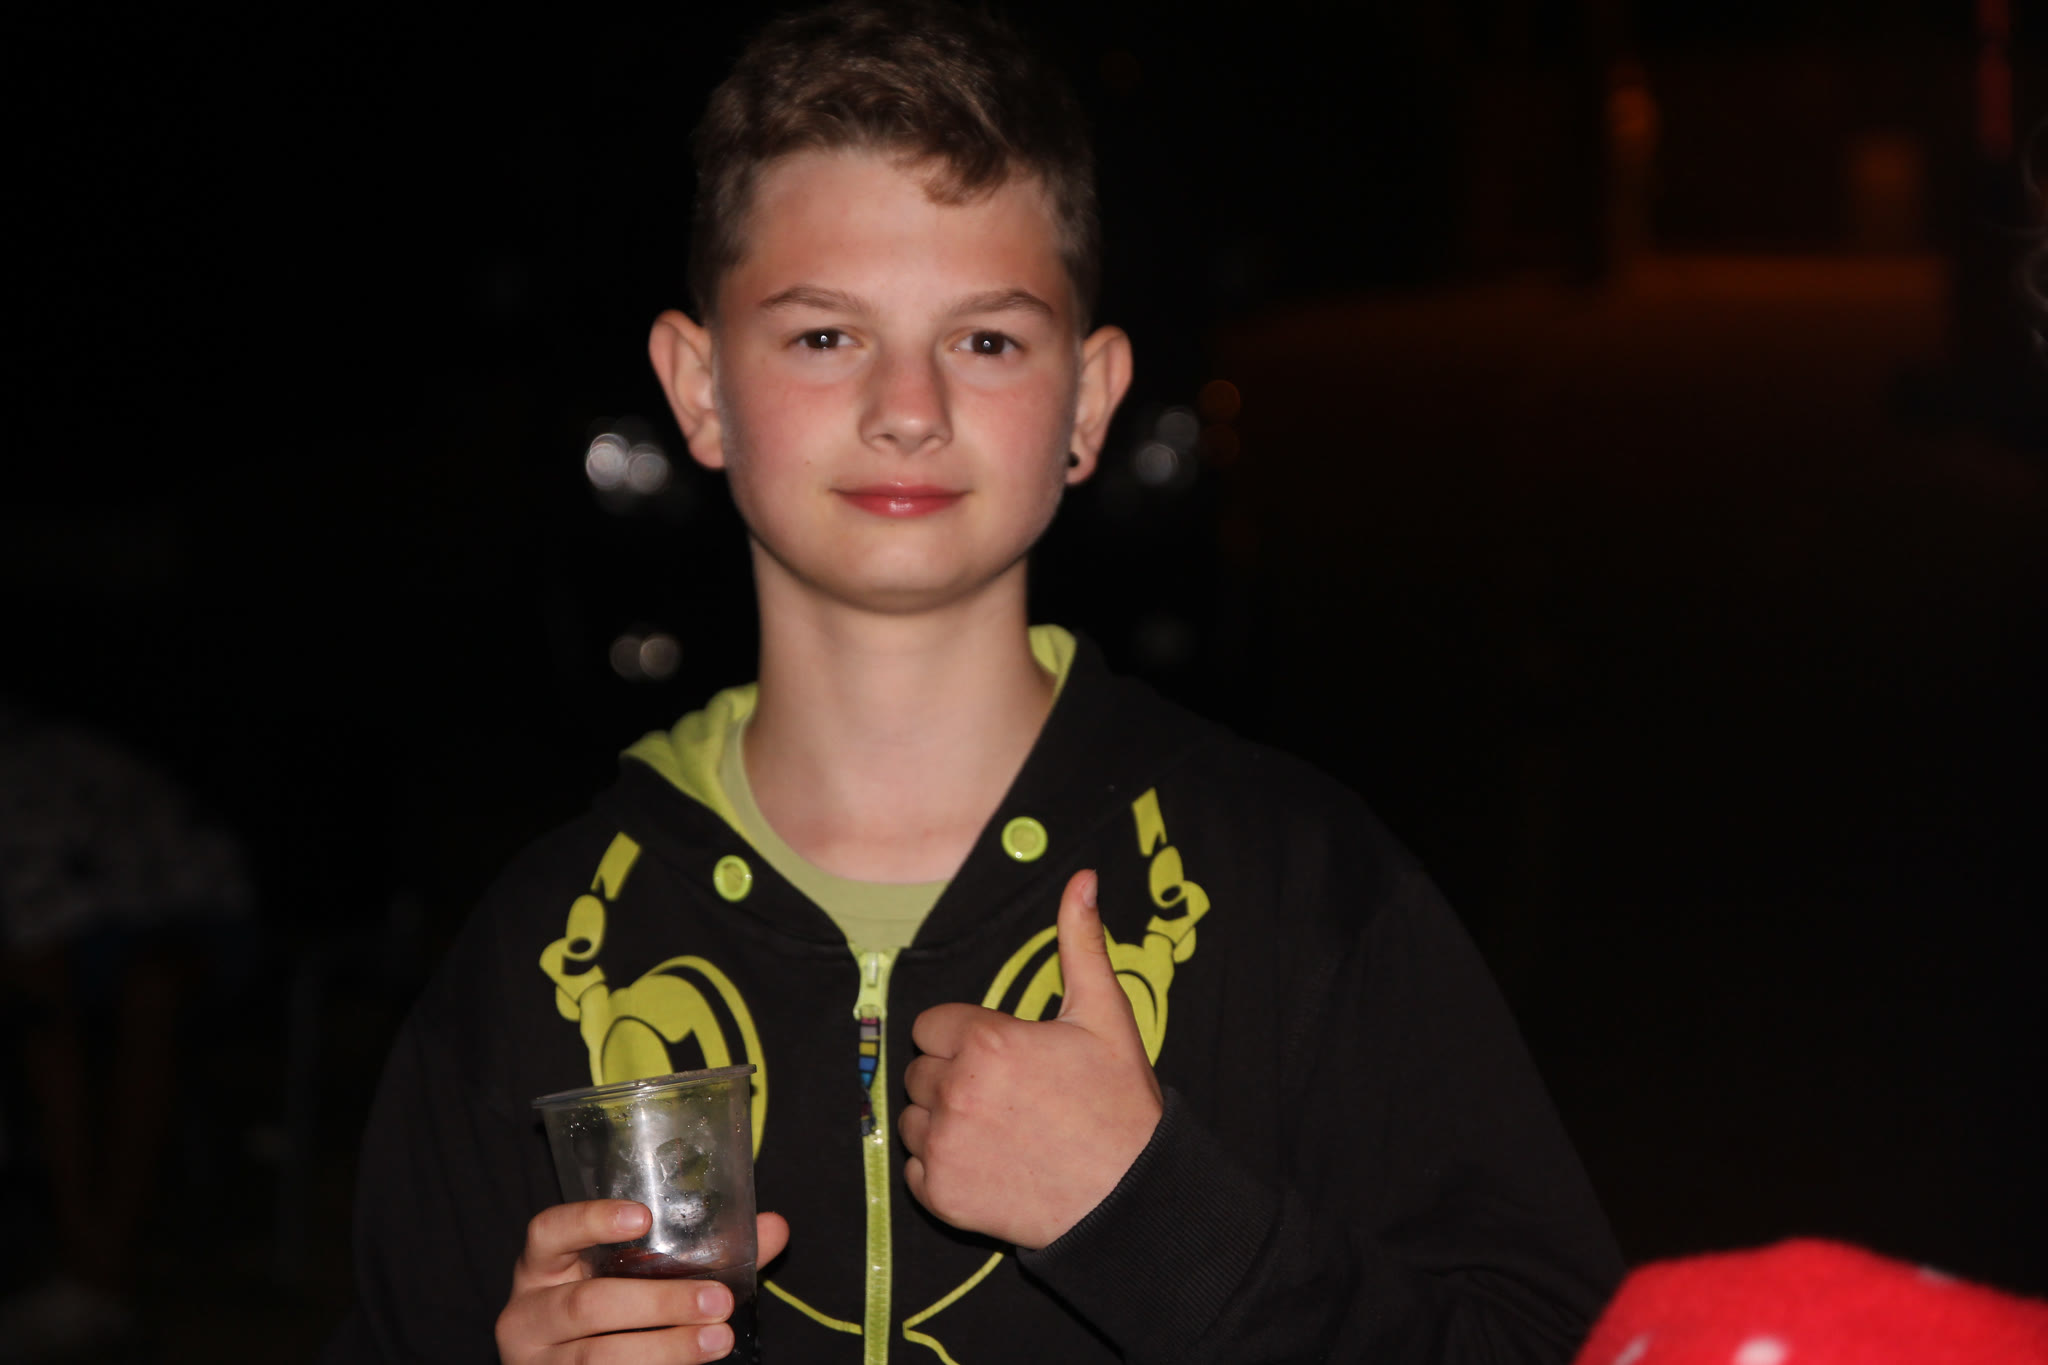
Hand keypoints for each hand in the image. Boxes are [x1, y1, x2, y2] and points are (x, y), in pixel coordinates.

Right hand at [496, 1200, 789, 1362]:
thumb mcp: (640, 1277)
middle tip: (718, 1301)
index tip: (643, 1215)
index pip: (548, 1231)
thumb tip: (774, 1228)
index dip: (589, 1221)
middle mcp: (528, 1313)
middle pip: (586, 1304)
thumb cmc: (614, 1310)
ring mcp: (537, 1362)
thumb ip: (704, 1252)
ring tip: (719, 1340)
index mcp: (543, 1266)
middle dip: (659, 1302)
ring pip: (598, 1358)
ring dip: (666, 1349)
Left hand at [900, 869, 1163, 1249]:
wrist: (1129, 1196)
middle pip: (919, 1072)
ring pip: (911, 1121)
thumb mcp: (1104, 1014)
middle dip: (952, 1079)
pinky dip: (941, 1168)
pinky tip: (987, 1165)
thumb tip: (1083, 879)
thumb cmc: (1118, 1103)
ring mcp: (944, 1146)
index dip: (964, 1039)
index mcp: (986, 1041)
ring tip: (997, 1131)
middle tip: (1006, 1097)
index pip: (931, 1026)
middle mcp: (955, 1091)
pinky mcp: (942, 1194)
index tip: (999, 1058)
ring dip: (941, 1123)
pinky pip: (914, 1171)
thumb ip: (1080, 942)